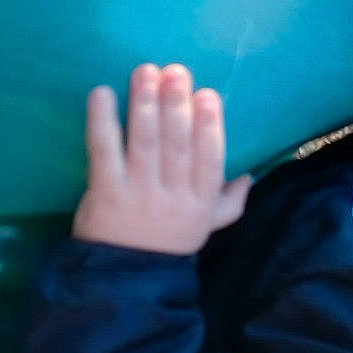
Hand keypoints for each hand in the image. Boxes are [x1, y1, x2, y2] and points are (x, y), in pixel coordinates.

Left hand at [73, 63, 252, 254]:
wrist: (123, 281)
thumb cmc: (166, 245)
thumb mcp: (205, 228)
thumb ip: (229, 203)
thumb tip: (249, 176)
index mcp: (200, 202)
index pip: (210, 159)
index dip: (209, 124)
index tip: (207, 94)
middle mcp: (172, 196)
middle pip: (177, 144)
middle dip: (177, 104)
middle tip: (175, 71)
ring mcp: (138, 194)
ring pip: (145, 142)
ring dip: (145, 103)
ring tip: (145, 72)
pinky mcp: (105, 193)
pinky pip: (103, 151)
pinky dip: (103, 121)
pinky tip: (102, 94)